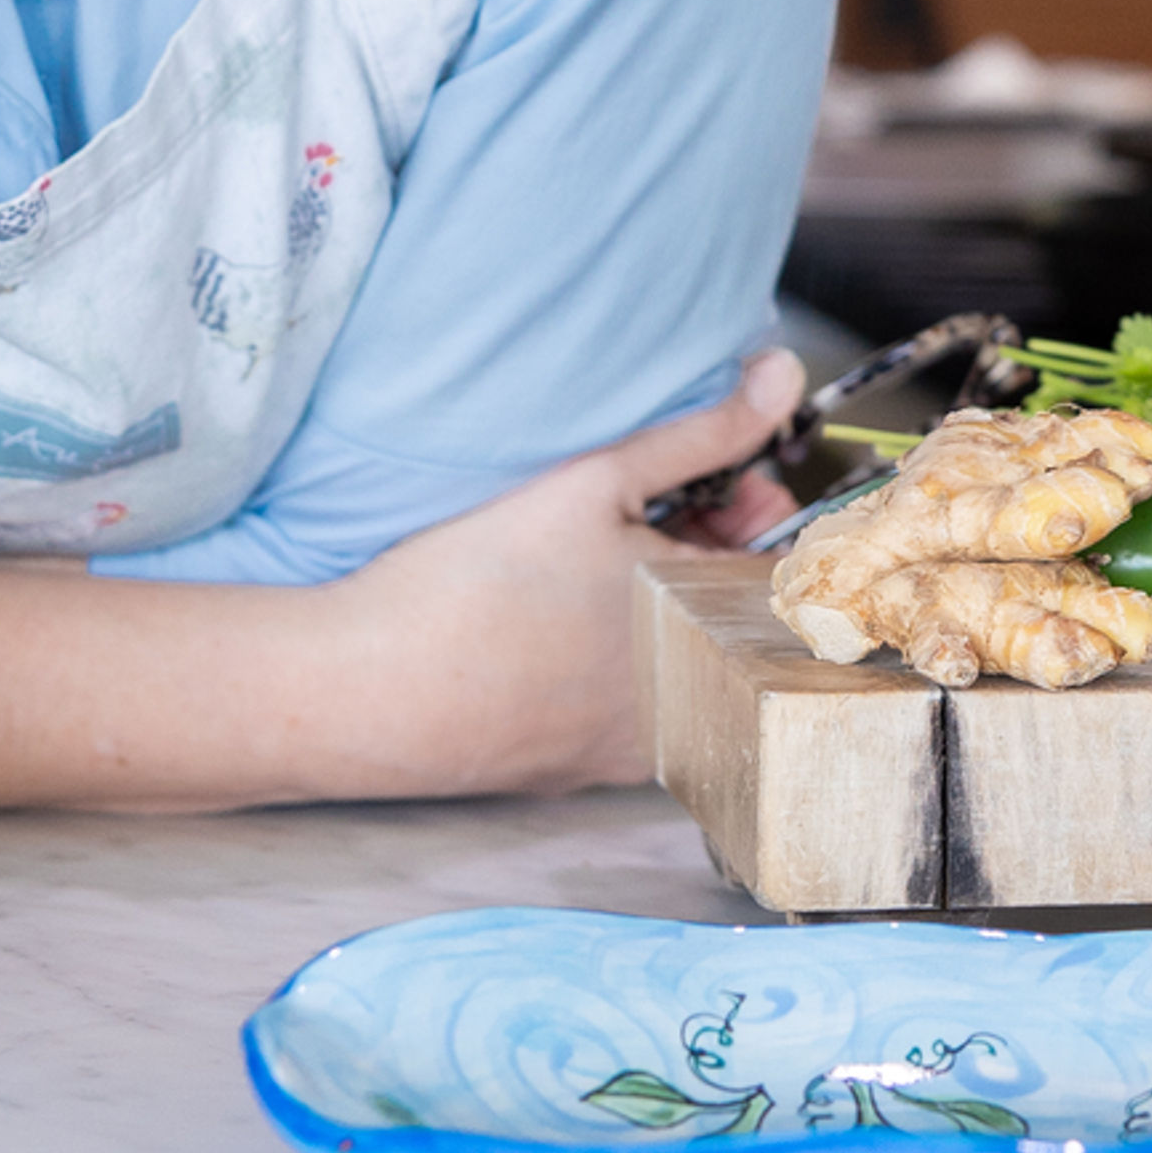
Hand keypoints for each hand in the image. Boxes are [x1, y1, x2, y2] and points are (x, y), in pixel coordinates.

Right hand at [336, 350, 804, 795]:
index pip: (784, 566)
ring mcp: (638, 751)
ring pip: (684, 662)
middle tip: (654, 509)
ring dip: (664, 613)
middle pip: (734, 615)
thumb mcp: (596, 481)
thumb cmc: (475, 586)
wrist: (367, 692)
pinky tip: (554, 632)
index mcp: (708, 628)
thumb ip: (700, 431)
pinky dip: (612, 668)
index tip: (724, 483)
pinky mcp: (580, 775)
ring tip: (596, 568)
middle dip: (707, 553)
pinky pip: (630, 710)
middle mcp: (688, 704)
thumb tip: (778, 377)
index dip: (757, 513)